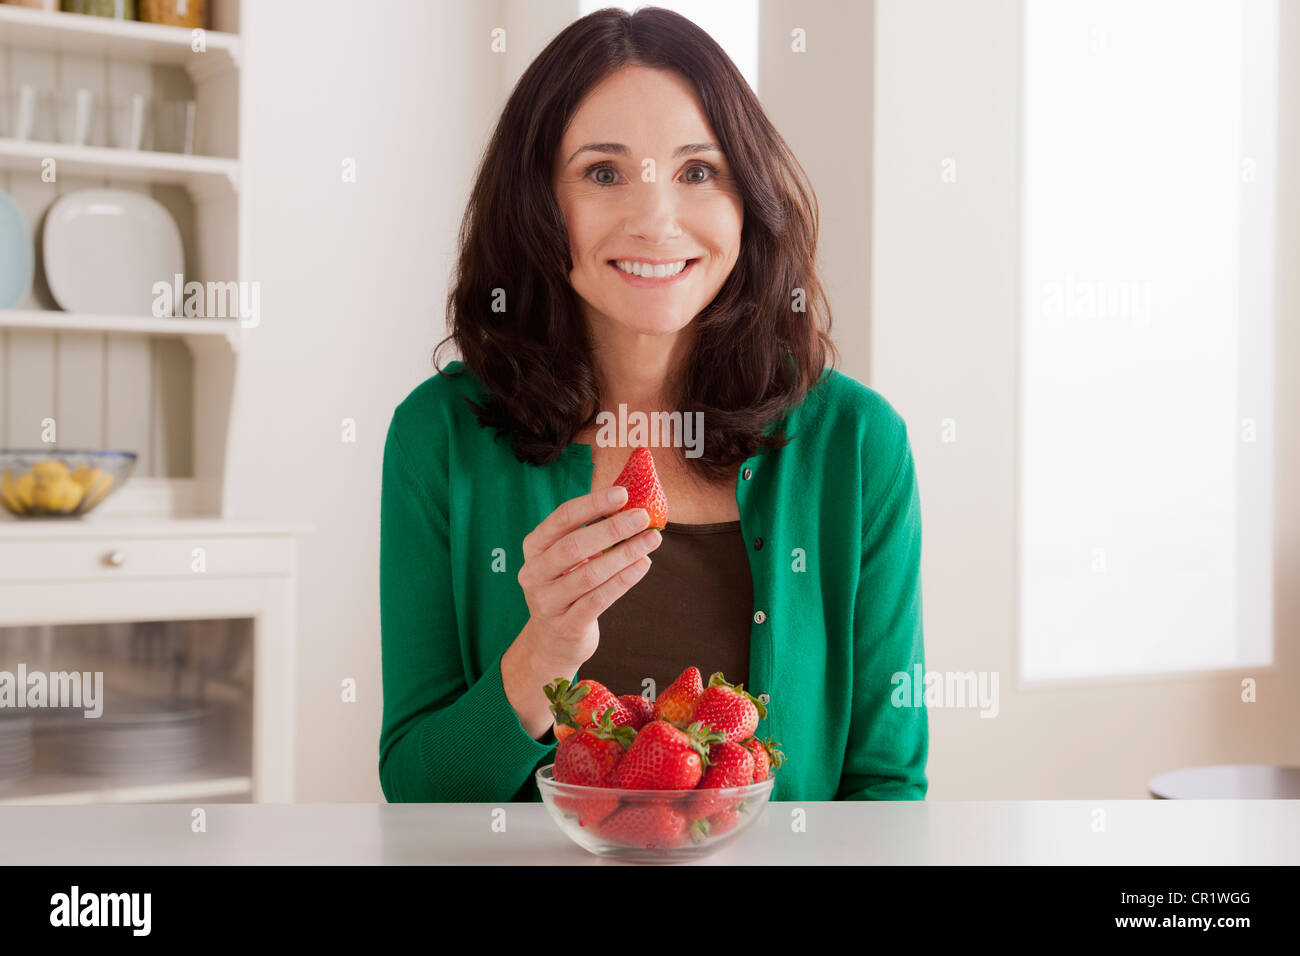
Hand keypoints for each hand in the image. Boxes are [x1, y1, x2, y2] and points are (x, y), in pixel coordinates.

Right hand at [516, 484, 662, 673]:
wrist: (553, 642)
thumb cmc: (568, 588)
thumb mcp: (569, 559)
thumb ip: (590, 535)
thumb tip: (631, 507)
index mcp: (534, 548)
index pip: (562, 518)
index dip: (592, 504)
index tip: (622, 493)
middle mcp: (534, 573)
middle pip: (574, 545)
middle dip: (612, 528)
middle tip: (643, 517)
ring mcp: (548, 602)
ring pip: (591, 574)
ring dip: (625, 554)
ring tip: (651, 540)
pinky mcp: (566, 626)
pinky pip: (599, 600)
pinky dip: (624, 580)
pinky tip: (643, 565)